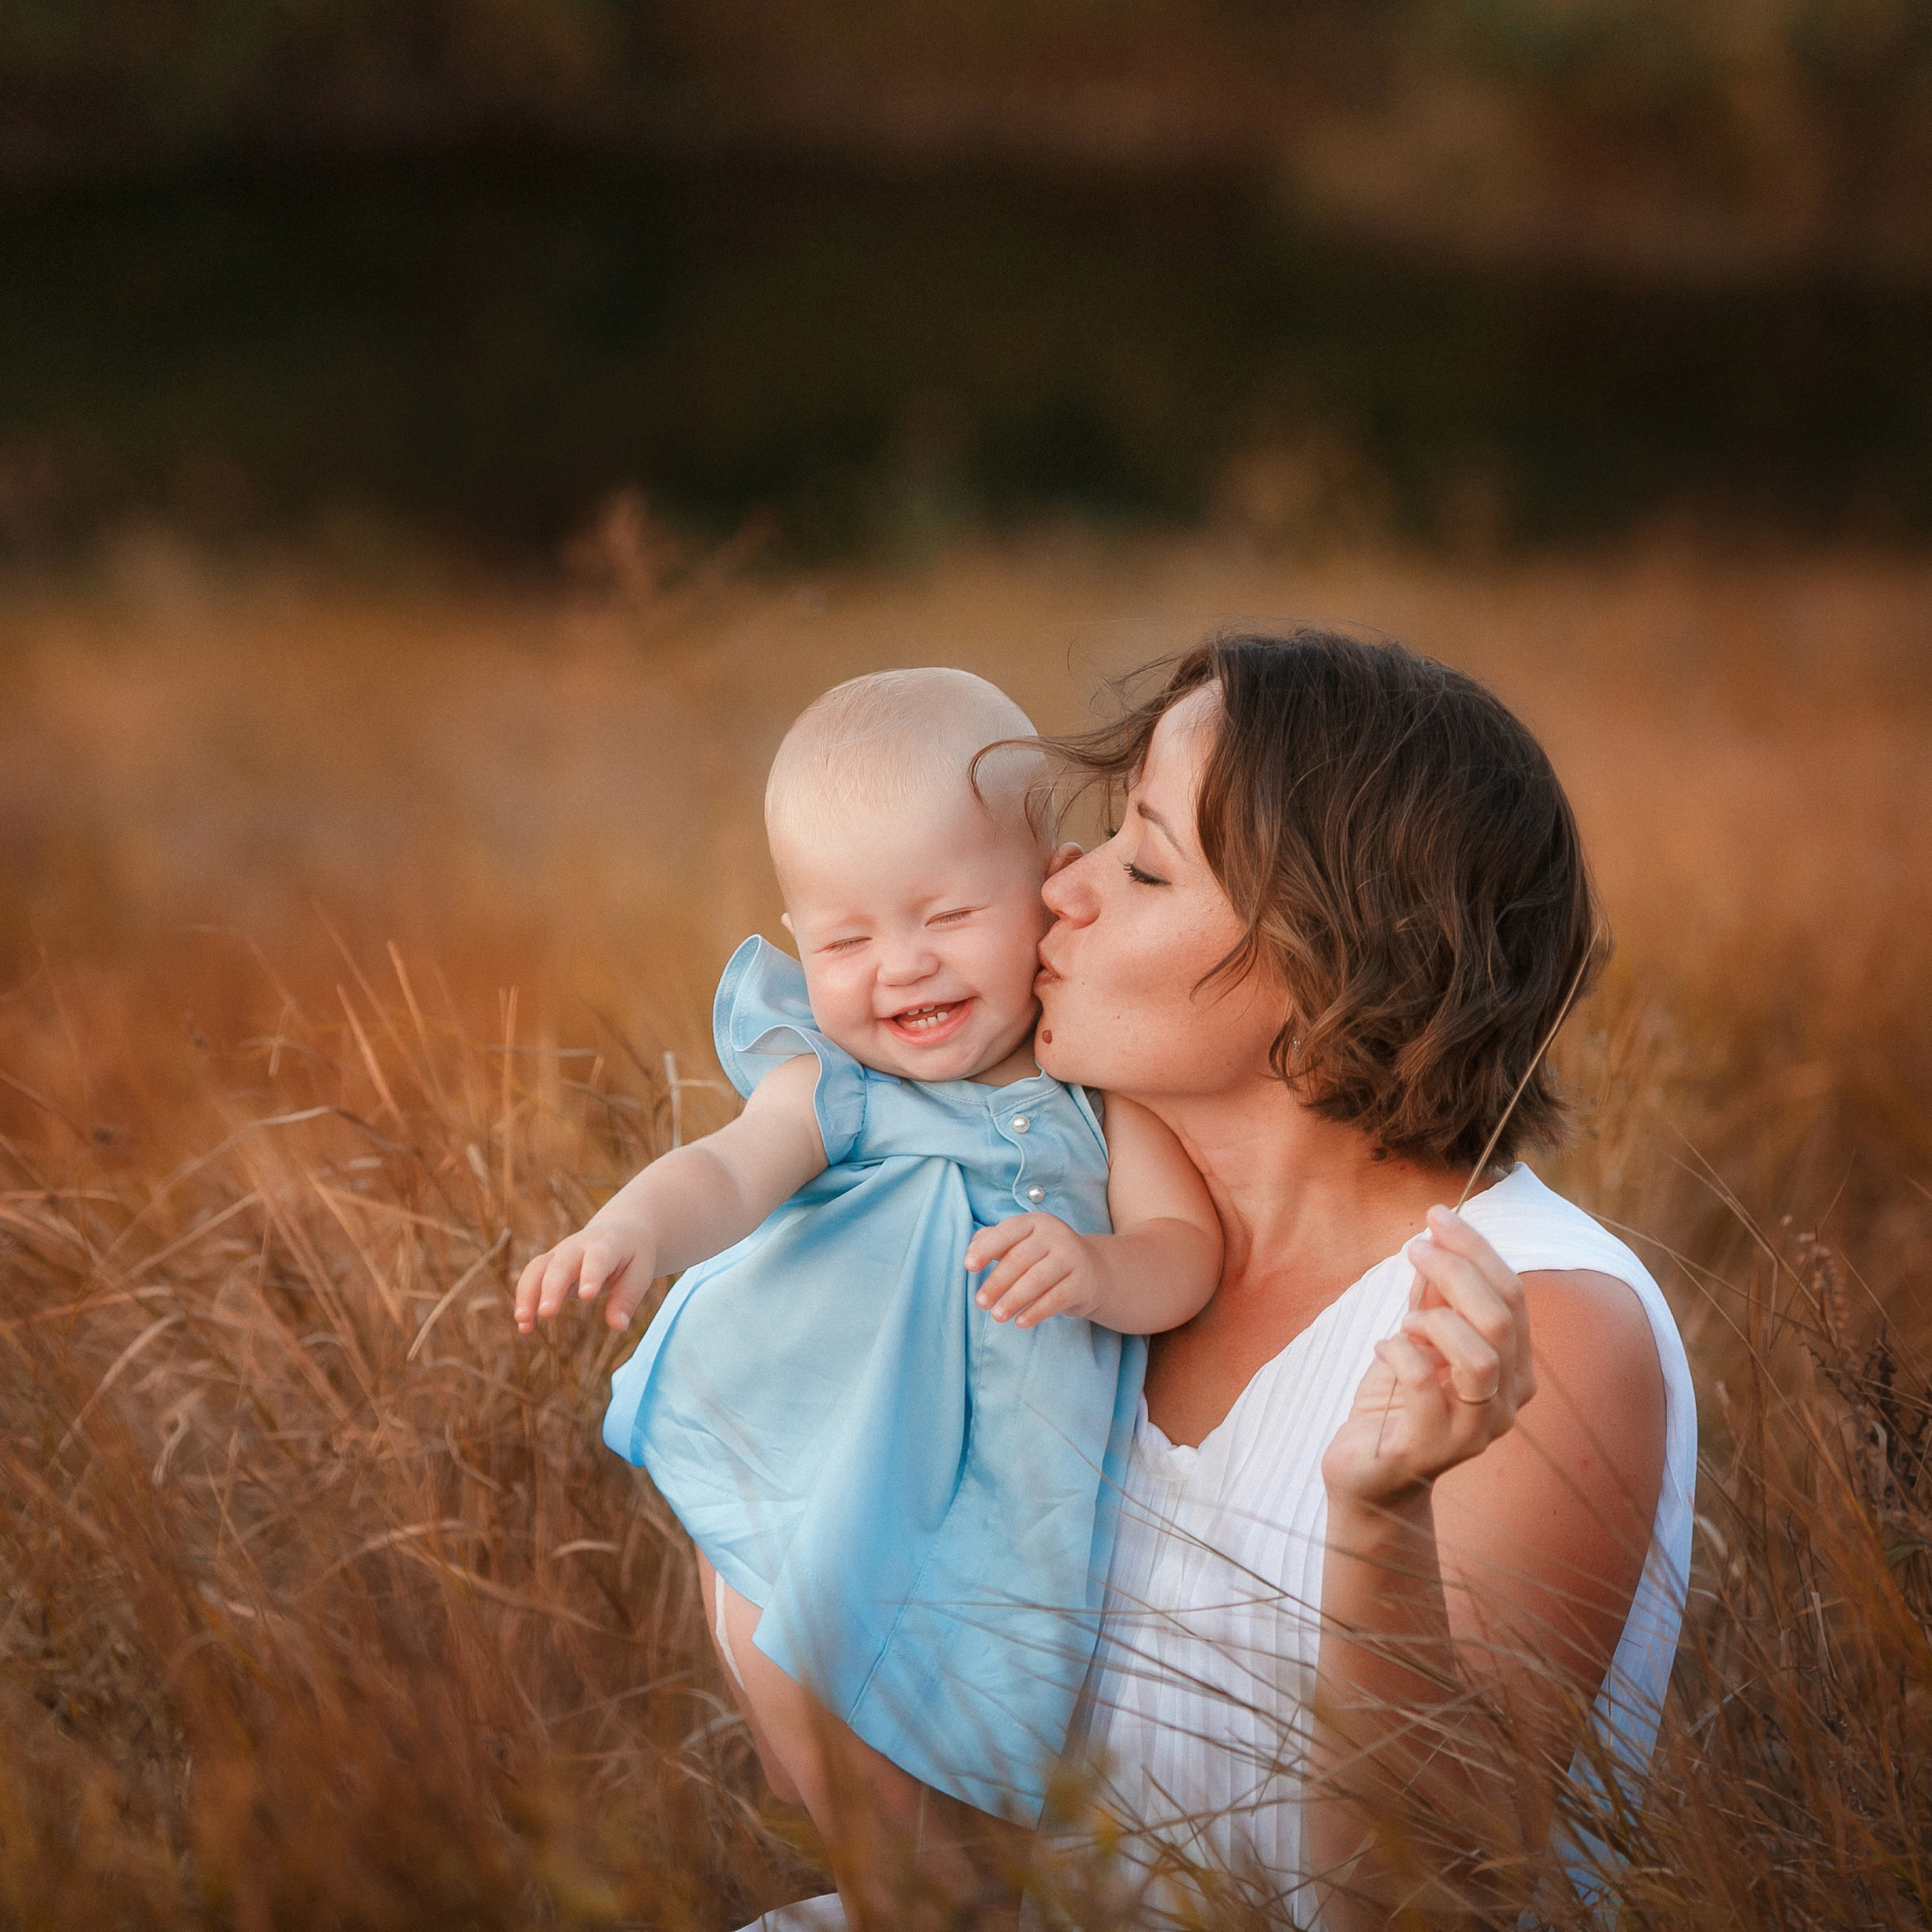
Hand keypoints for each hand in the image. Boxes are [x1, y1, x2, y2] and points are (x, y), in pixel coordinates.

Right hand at [512, 1216, 658, 1334]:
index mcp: (606, 1245)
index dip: (591, 1274)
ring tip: (523, 1321)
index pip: (598, 1257)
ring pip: (537, 1269)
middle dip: (552, 1288)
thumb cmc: (633, 1254)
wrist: (620, 1230)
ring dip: (527, 1294)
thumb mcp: (641, 1272)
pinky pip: (531, 1280)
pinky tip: (525, 1328)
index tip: (587, 1296)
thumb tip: (619, 1326)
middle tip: (546, 1313)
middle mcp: (578, 1246)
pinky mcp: (549, 1265)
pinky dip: (525, 1302)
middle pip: (560, 1263)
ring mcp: (560, 1254)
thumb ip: (628, 1297)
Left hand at [964, 1213, 1100, 1327]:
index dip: (986, 1249)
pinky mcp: (1083, 1281)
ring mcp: (1072, 1257)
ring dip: (1014, 1300)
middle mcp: (1055, 1234)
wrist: (1093, 1270)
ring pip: (1037, 1279)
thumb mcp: (1021, 1243)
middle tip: (981, 1303)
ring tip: (997, 1316)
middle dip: (997, 1282)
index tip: (968, 1266)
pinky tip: (1021, 1322)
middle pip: (1020, 1259)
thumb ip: (993, 1242)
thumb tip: (970, 1251)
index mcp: (1035, 1221)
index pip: (1007, 1232)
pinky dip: (1036, 1312)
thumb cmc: (1044, 1256)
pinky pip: (1057, 1298)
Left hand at [1320, 1204, 1535, 1509]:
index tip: (1437, 1215)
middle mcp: (1506, 1401)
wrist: (1367, 1471)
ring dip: (1434, 1321)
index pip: (1513, 1295)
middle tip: (1414, 1249)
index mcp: (1513, 1368)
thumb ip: (1433, 1294)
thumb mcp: (1418, 1336)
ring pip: (1479, 1357)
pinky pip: (1423, 1387)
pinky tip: (1383, 1348)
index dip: (1477, 1248)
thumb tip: (1437, 1235)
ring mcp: (1474, 1431)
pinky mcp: (1430, 1449)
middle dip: (1455, 1270)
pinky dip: (1398, 1353)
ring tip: (1406, 1321)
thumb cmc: (1396, 1399)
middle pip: (1500, 1319)